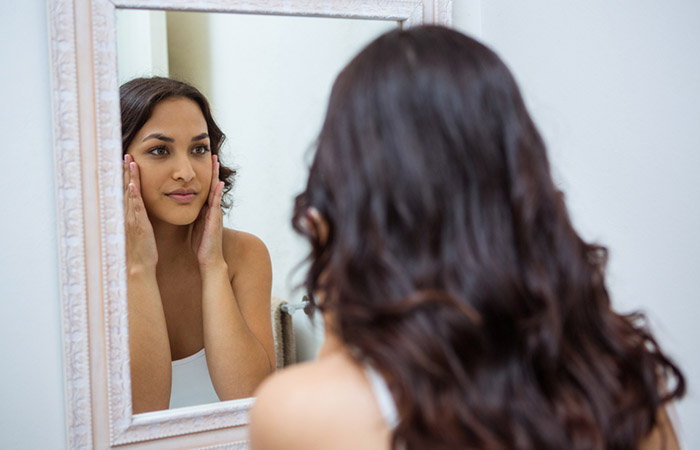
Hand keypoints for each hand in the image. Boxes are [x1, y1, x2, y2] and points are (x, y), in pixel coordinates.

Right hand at [123, 154, 157, 270]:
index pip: (126, 191)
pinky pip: (135, 208)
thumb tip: (140, 209)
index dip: (126, 176)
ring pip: (128, 194)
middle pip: (125, 188)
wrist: (138, 267)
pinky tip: (131, 184)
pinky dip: (132, 195)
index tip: (126, 161)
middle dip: (125, 171)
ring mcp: (130, 219)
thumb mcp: (140, 231)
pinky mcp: (138, 225)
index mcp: (129, 215)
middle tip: (125, 154)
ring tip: (129, 161)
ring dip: (128, 177)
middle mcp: (126, 215)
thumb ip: (139, 218)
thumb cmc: (141, 251)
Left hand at [191, 154, 225, 267]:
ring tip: (215, 161)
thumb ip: (192, 214)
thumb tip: (183, 205)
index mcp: (205, 209)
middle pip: (212, 184)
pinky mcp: (214, 220)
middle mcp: (212, 209)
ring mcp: (215, 213)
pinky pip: (215, 203)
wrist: (209, 260)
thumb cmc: (201, 244)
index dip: (205, 175)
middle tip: (212, 154)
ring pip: (215, 190)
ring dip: (215, 175)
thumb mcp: (194, 225)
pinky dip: (216, 192)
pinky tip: (218, 183)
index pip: (204, 188)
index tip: (203, 160)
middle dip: (212, 170)